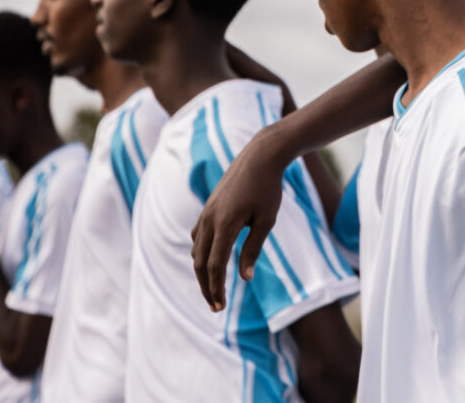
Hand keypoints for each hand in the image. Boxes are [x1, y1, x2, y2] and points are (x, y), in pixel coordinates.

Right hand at [191, 129, 286, 310]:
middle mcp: (209, 219)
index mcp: (224, 224)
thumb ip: (252, 249)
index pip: (214, 266)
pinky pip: (198, 235)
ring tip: (213, 288)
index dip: (216, 288)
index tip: (220, 307)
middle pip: (200, 262)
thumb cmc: (268, 188)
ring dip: (202, 271)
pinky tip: (210, 260)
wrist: (260, 157)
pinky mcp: (209, 207)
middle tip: (216, 306)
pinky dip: (201, 252)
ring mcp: (206, 212)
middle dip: (206, 286)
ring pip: (196, 250)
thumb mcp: (266, 220)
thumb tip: (244, 278)